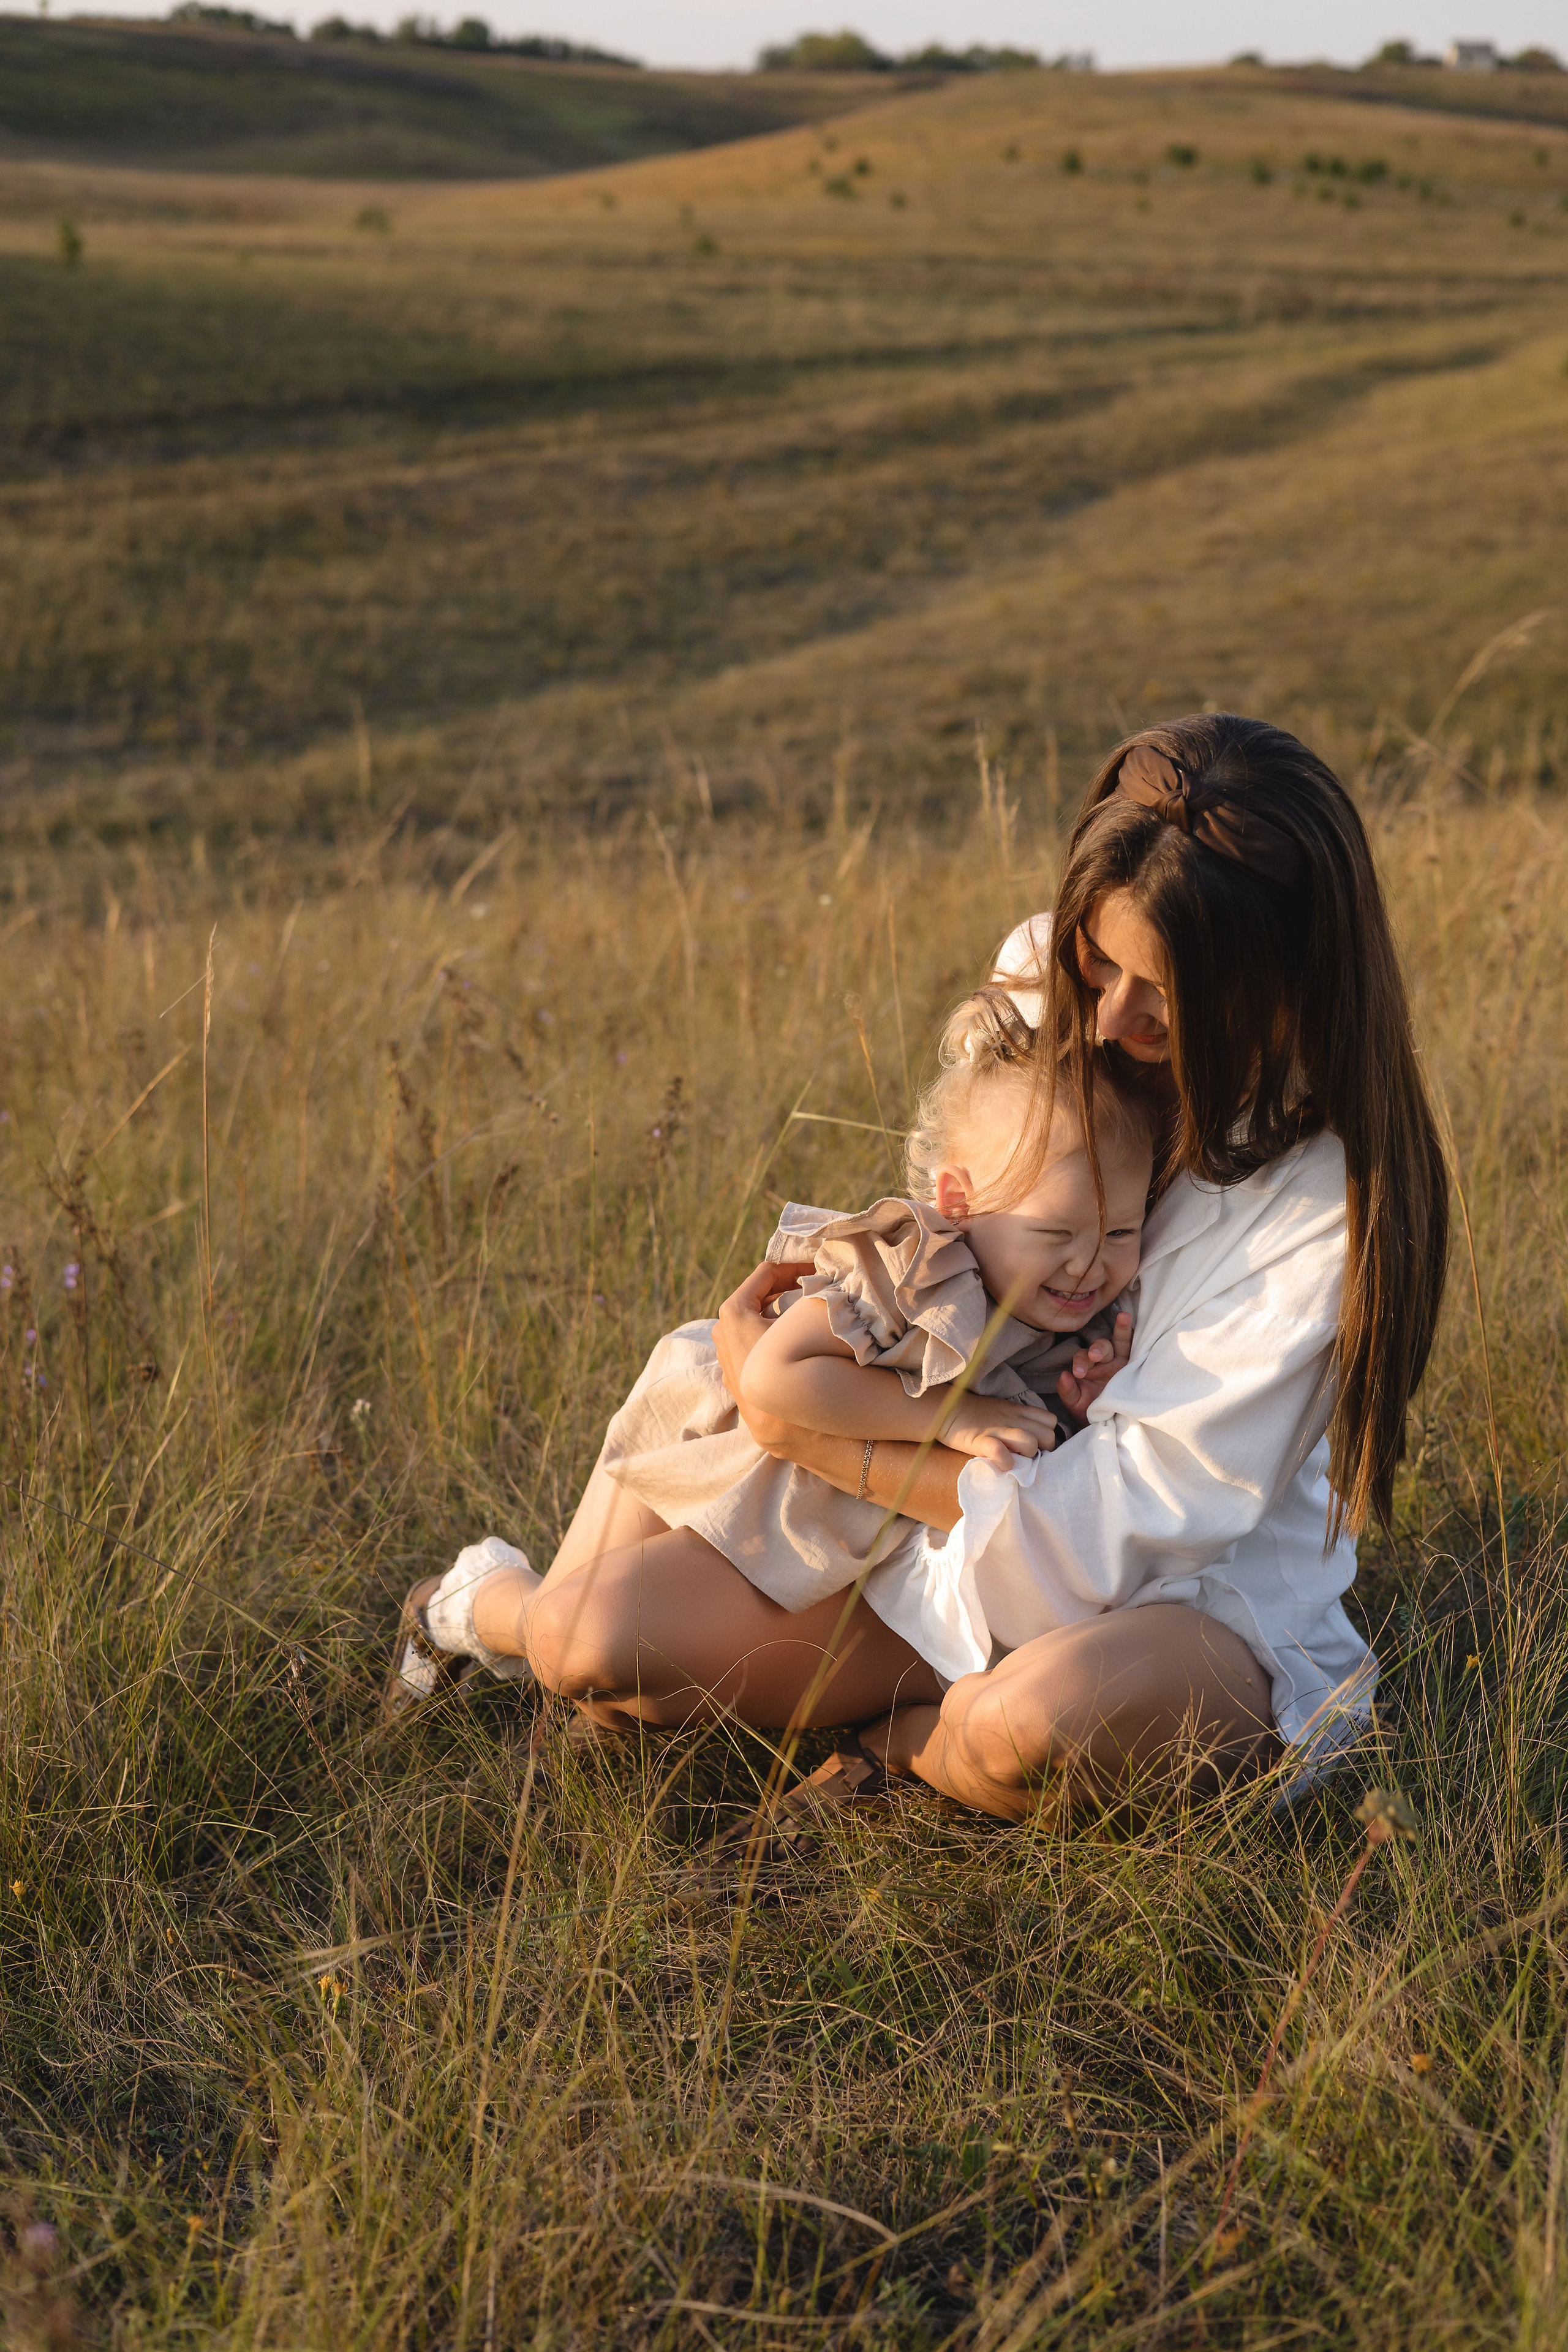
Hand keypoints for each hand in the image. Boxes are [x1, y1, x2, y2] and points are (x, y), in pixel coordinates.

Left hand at [716, 1259, 814, 1452]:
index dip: (794, 1266)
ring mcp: (728, 1360)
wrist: (799, 1435)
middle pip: (755, 1298)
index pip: (765, 1274)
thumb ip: (810, 1298)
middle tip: (814, 1286)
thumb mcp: (805, 1327)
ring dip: (778, 1313)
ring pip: (752, 1323)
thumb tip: (825, 1279)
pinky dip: (771, 1336)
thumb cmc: (803, 1373)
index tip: (818, 1269)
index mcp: (734, 1316)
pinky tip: (795, 1341)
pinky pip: (752, 1346)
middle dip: (784, 1289)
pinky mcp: (738, 1382)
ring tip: (807, 1310)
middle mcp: (723, 1336)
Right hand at [939, 1391, 1058, 1470]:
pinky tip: (1000, 1464)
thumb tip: (1035, 1438)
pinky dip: (1004, 1462)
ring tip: (1015, 1459)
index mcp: (1019, 1411)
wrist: (947, 1409)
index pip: (1051, 1421)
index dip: (1047, 1436)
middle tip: (1027, 1456)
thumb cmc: (977, 1413)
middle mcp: (1013, 1419)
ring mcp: (998, 1429)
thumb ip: (1021, 1420)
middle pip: (1048, 1436)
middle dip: (1042, 1450)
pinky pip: (1001, 1453)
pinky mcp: (981, 1441)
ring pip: (1030, 1443)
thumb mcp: (1004, 1410)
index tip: (1038, 1445)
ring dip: (1026, 1457)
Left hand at [1056, 1310, 1132, 1417]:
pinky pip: (1138, 1348)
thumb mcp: (1076, 1404)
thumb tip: (1063, 1375)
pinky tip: (1142, 1328)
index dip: (1080, 1362)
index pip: (1082, 1357)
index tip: (1078, 1373)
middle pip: (1101, 1346)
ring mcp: (1121, 1361)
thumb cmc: (1091, 1411)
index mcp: (1088, 1366)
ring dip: (1122, 1330)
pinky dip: (1139, 1337)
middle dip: (1098, 1348)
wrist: (1109, 1423)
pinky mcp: (1136, 1366)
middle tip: (1095, 1356)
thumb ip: (1067, 1391)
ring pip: (1121, 1342)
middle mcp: (1104, 1360)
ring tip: (1123, 1318)